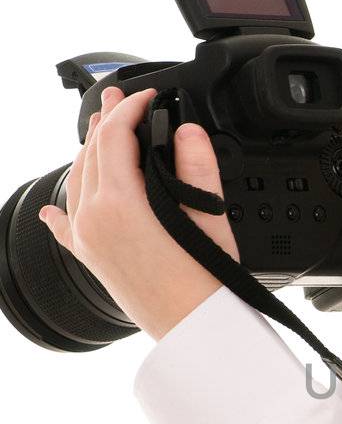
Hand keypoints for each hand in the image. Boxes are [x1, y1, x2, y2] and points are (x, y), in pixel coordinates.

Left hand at [37, 85, 241, 340]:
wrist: (196, 328)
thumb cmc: (205, 281)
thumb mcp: (208, 214)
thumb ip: (196, 165)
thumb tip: (187, 131)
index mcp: (121, 202)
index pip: (115, 137)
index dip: (130, 108)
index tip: (148, 95)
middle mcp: (95, 218)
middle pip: (91, 153)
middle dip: (105, 121)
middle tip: (118, 98)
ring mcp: (89, 239)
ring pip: (77, 181)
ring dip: (88, 152)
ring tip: (98, 133)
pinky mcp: (91, 259)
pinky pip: (64, 229)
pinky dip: (58, 212)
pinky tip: (50, 210)